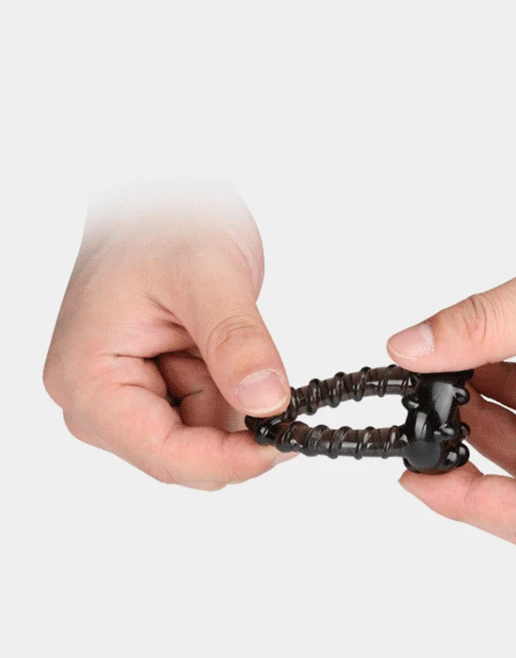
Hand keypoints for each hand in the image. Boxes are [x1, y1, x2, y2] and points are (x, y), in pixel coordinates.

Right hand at [44, 186, 292, 489]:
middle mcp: (95, 398)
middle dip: (232, 424)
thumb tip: (267, 402)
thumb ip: (236, 341)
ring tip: (223, 335)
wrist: (159, 196)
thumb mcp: (208, 274)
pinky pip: (205, 414)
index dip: (230, 461)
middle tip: (263, 369)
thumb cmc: (162, 219)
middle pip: (183, 454)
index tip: (285, 445)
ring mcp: (123, 396)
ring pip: (202, 438)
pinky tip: (221, 345)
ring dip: (232, 399)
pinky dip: (230, 389)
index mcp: (88, 378)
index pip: (164, 455)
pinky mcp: (151, 388)